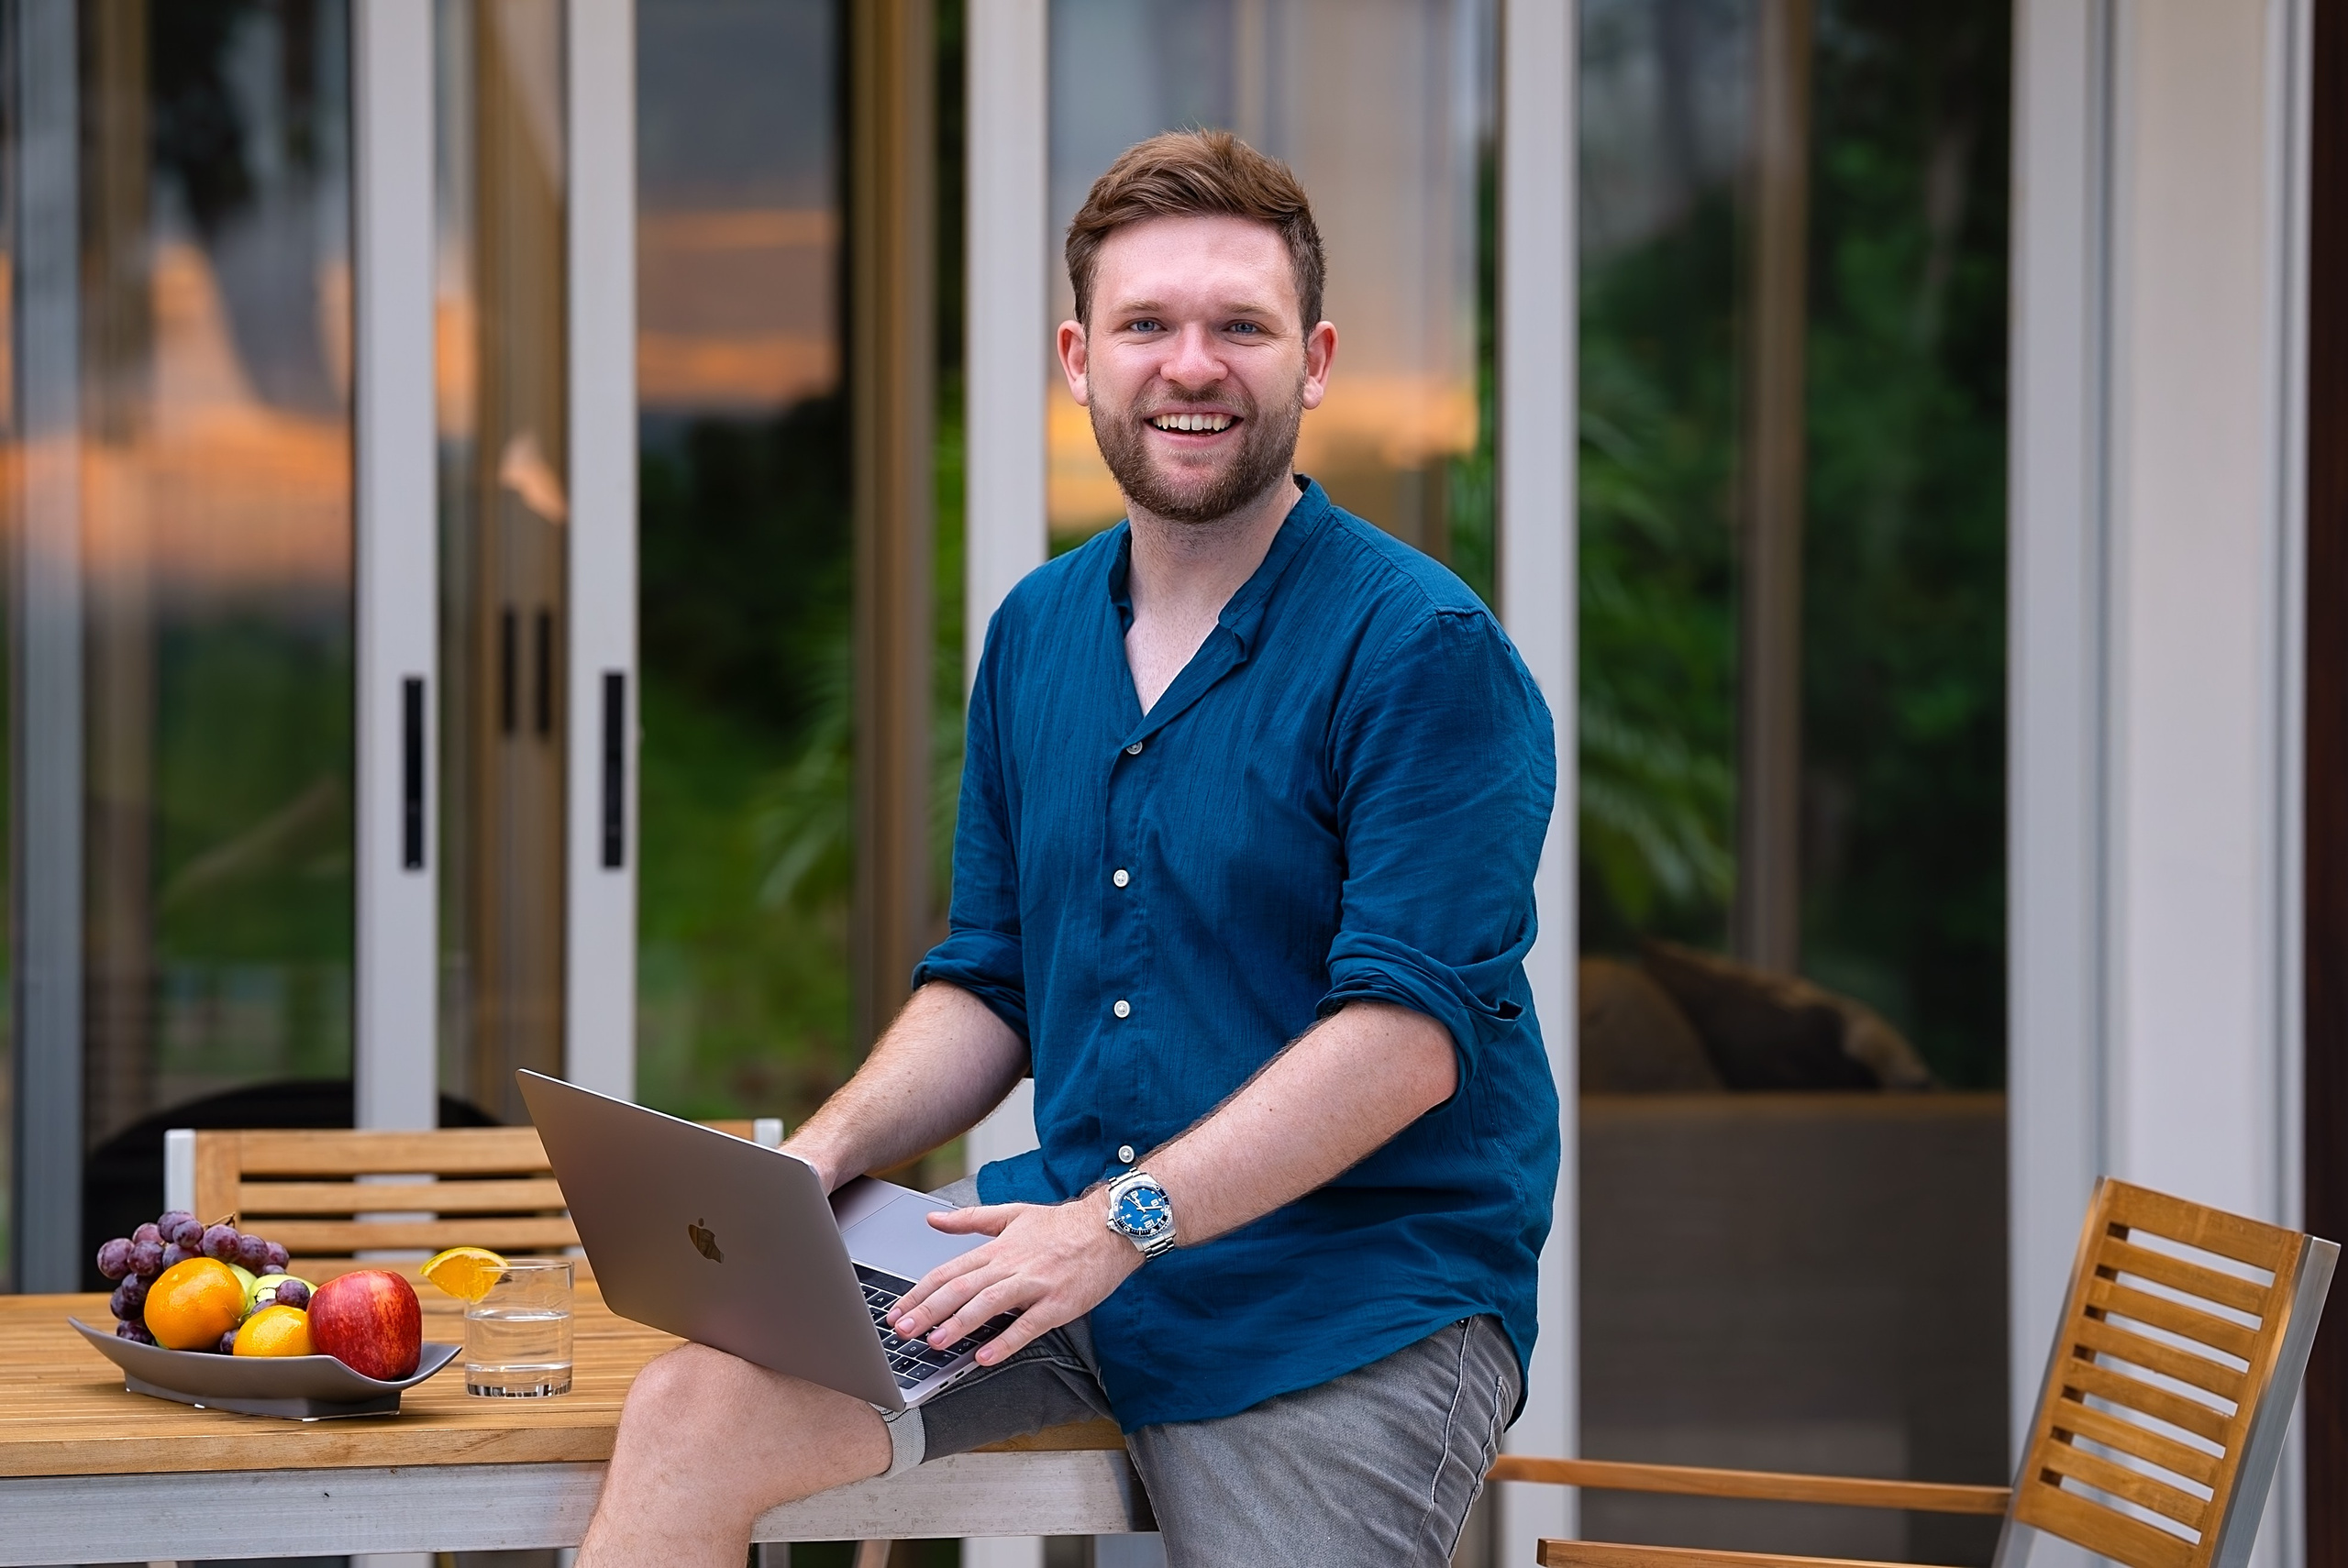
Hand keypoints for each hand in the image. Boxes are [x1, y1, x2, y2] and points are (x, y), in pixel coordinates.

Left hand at [886, 1195, 1142, 1364]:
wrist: (1111, 1227)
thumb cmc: (1062, 1225)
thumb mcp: (1013, 1213)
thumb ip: (970, 1219)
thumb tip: (933, 1220)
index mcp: (997, 1248)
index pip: (949, 1271)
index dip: (919, 1292)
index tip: (896, 1311)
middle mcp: (1011, 1264)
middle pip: (962, 1287)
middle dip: (928, 1310)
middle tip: (902, 1330)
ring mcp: (1035, 1283)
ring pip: (990, 1303)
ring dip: (960, 1324)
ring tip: (935, 1342)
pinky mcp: (1059, 1303)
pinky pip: (1028, 1325)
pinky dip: (1006, 1341)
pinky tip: (986, 1356)